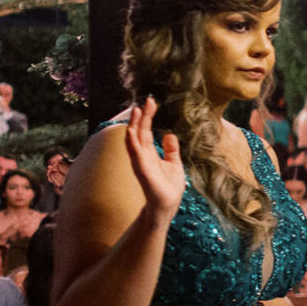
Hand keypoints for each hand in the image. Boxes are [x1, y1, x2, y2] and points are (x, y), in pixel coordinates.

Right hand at [124, 97, 186, 219]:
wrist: (167, 205)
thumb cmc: (169, 186)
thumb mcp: (174, 163)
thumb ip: (171, 149)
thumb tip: (169, 134)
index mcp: (149, 153)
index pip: (146, 131)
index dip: (148, 117)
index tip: (151, 102)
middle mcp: (142, 155)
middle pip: (139, 132)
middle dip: (142, 116)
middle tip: (147, 100)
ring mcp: (140, 162)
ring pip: (134, 140)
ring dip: (135, 125)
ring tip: (137, 110)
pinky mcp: (142, 170)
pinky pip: (134, 153)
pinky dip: (132, 142)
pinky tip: (132, 131)